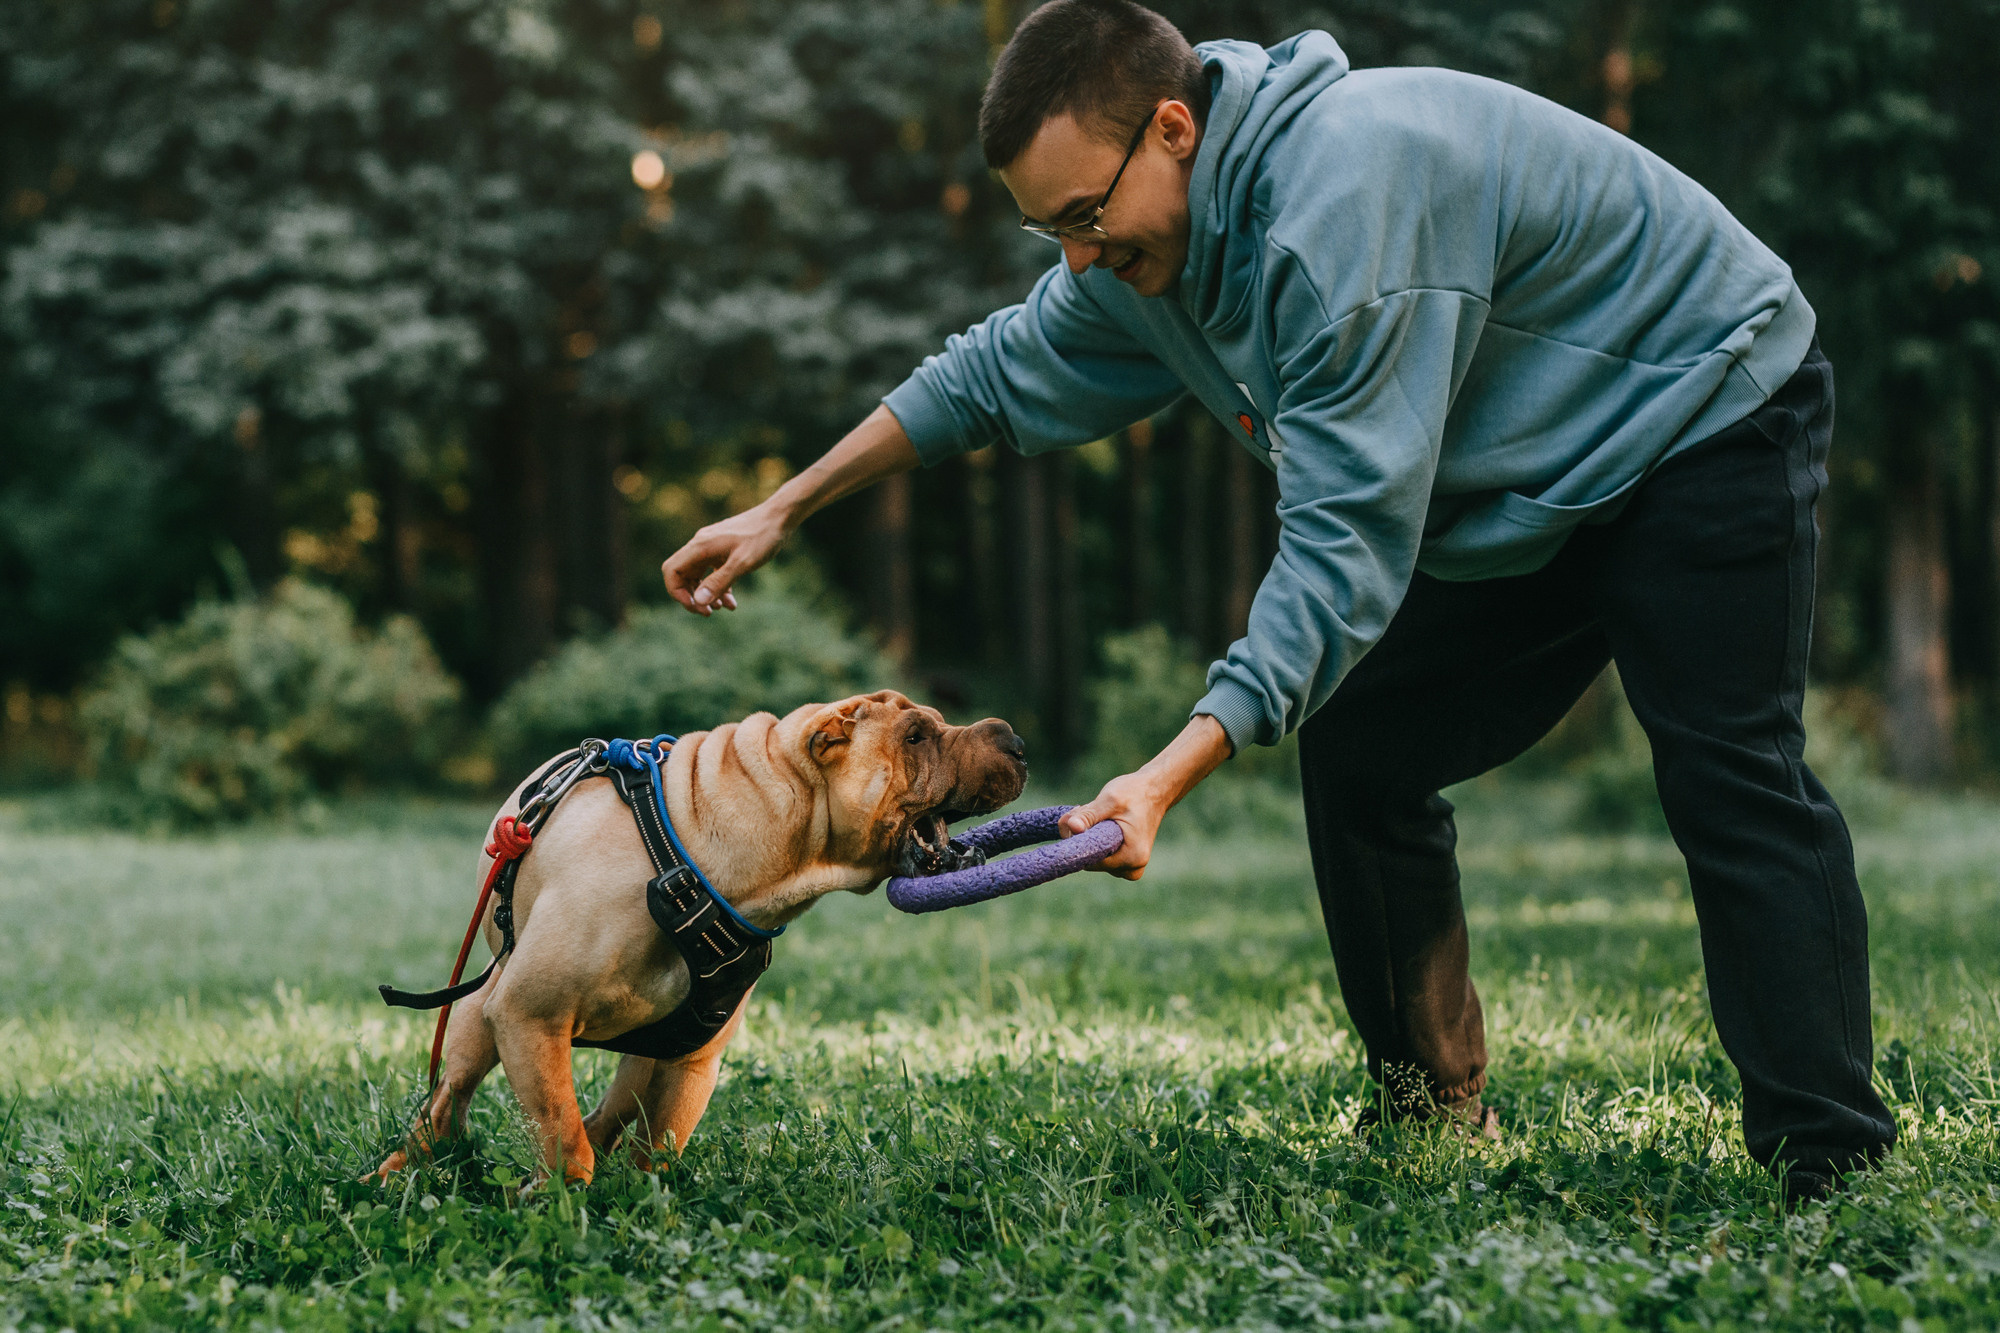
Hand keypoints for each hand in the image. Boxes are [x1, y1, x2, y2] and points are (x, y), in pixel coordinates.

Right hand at [661, 504, 784, 614]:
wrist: (779, 518)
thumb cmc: (762, 537)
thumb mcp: (742, 562)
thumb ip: (719, 582)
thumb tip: (698, 601)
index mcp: (700, 546)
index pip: (672, 570)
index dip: (677, 592)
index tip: (695, 606)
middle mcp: (701, 545)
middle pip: (682, 575)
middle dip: (691, 596)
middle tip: (707, 612)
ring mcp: (711, 547)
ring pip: (698, 575)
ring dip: (706, 594)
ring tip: (719, 609)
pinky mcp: (723, 550)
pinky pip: (713, 572)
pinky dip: (719, 587)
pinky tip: (731, 602)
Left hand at [1059, 771, 1169, 879]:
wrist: (1155, 790)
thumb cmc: (1135, 793)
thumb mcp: (1109, 800)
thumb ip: (1088, 815)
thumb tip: (1071, 828)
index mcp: (1132, 857)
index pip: (1091, 862)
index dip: (1078, 841)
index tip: (1078, 819)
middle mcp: (1133, 868)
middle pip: (1092, 862)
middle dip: (1083, 838)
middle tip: (1086, 812)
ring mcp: (1131, 867)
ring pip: (1097, 860)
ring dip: (1090, 839)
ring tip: (1099, 816)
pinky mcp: (1127, 861)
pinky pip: (1104, 857)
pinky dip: (1098, 842)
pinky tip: (1103, 824)